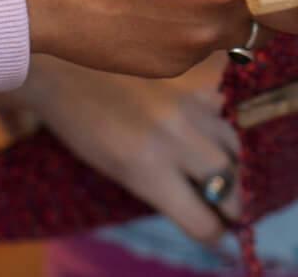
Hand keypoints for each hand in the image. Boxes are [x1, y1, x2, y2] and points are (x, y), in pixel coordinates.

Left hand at [16, 54, 237, 242]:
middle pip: (230, 183)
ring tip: (219, 169)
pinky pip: (221, 107)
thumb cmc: (81, 126)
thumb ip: (162, 186)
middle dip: (233, 203)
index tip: (213, 230)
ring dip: (231, 163)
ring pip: (233, 143)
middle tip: (229, 208)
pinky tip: (205, 125)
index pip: (202, 220)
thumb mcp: (117, 169)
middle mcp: (175, 137)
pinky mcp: (193, 76)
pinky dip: (217, 121)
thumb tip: (202, 202)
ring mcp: (189, 102)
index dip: (210, 231)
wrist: (64, 65)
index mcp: (148, 169)